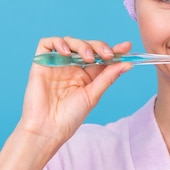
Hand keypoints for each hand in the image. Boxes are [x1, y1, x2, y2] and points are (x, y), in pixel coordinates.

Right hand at [18, 36, 132, 148]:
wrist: (48, 128)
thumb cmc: (70, 117)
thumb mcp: (93, 95)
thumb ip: (108, 77)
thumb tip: (127, 64)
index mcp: (86, 75)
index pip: (101, 57)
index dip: (113, 50)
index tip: (126, 47)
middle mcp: (72, 67)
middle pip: (87, 46)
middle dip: (99, 47)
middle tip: (108, 55)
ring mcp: (57, 64)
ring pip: (70, 41)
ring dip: (82, 45)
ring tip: (88, 57)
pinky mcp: (41, 62)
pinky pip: (47, 44)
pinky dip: (58, 42)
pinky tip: (66, 52)